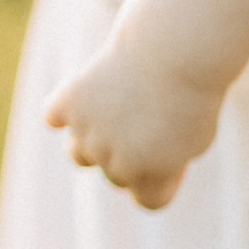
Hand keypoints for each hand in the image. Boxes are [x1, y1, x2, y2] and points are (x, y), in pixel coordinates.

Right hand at [45, 38, 223, 209]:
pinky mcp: (67, 104)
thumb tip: (129, 178)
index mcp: (153, 177)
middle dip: (132, 156)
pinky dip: (64, 110)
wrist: (174, 48)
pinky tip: (86, 96)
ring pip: (78, 155)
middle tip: (150, 120)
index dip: (163, 178)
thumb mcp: (196, 139)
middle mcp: (116, 162)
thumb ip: (163, 166)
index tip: (175, 155)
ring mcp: (88, 134)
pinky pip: (53, 117)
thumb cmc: (191, 94)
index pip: (148, 201)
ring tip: (118, 111)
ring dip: (95, 140)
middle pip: (115, 176)